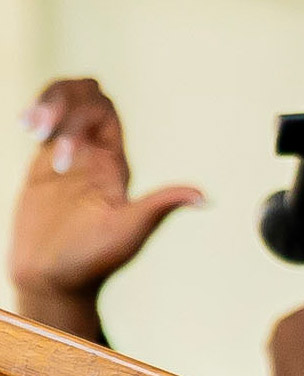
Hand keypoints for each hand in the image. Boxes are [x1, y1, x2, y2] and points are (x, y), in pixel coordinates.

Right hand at [9, 79, 203, 339]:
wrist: (53, 280)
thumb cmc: (93, 261)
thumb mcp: (129, 231)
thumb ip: (159, 206)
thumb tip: (205, 198)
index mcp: (114, 162)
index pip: (104, 110)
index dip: (82, 114)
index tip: (60, 157)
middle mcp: (93, 153)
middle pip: (84, 96)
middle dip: (62, 102)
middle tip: (42, 131)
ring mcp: (67, 155)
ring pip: (63, 101)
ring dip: (48, 102)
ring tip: (31, 124)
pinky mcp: (42, 165)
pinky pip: (44, 122)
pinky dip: (36, 111)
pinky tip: (26, 123)